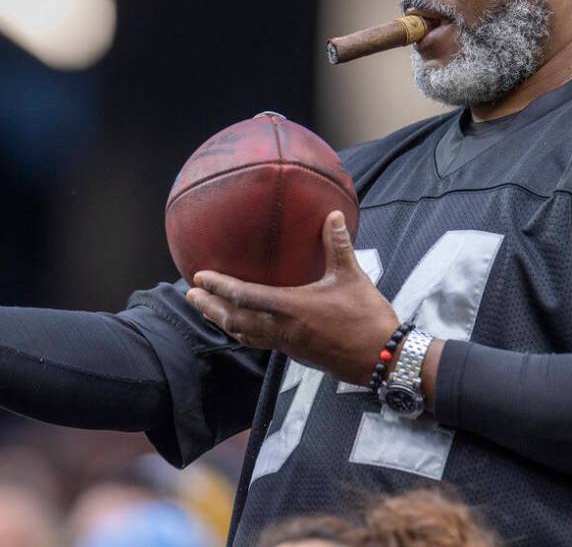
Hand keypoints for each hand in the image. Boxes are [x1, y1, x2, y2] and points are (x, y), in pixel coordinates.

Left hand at [186, 210, 399, 385]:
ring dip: (221, 321)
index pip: (245, 296)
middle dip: (209, 307)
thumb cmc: (367, 316)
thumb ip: (338, 244)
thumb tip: (333, 214)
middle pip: (234, 320)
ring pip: (244, 334)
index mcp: (292, 308)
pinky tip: (239, 325)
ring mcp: (286, 343)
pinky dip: (241, 332)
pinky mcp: (294, 352)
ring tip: (205, 309)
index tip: (199, 276)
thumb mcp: (353, 275)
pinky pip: (258, 341)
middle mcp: (283, 328)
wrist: (381, 357)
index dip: (219, 286)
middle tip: (190, 294)